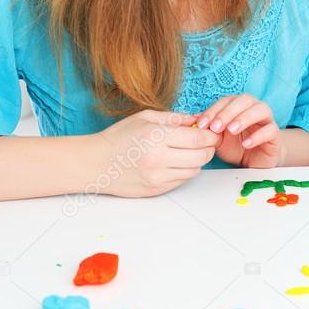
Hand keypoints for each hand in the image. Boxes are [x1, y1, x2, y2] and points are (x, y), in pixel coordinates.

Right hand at [91, 109, 219, 197]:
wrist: (96, 163)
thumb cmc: (119, 137)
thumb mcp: (146, 118)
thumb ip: (175, 118)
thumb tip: (199, 119)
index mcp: (156, 136)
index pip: (198, 138)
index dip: (211, 136)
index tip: (212, 133)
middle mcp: (158, 159)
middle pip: (201, 156)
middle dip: (208, 148)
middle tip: (205, 142)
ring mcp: (157, 177)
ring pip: (194, 170)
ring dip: (198, 161)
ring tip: (189, 152)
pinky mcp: (155, 190)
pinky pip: (182, 180)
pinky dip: (185, 171)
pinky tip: (176, 162)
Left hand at [196, 94, 280, 168]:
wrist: (255, 162)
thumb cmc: (236, 146)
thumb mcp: (218, 139)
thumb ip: (209, 129)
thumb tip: (192, 122)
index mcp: (239, 106)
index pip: (226, 100)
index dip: (214, 110)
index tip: (202, 124)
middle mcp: (254, 108)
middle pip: (244, 100)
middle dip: (228, 112)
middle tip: (216, 127)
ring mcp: (267, 120)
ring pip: (261, 109)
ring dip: (244, 118)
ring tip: (232, 130)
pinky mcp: (275, 135)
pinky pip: (271, 130)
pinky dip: (258, 135)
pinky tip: (247, 143)